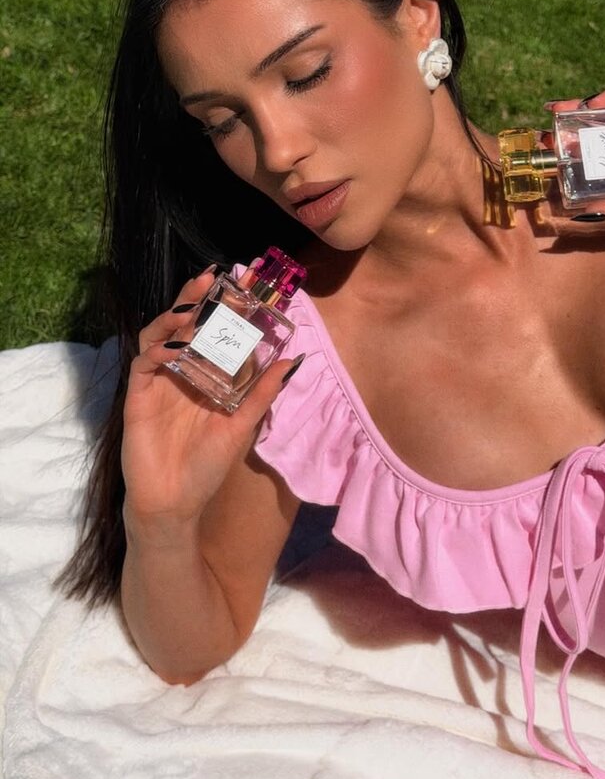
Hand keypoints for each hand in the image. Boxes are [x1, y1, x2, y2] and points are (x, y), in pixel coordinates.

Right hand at [121, 266, 299, 528]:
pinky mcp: (138, 397)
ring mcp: (160, 382)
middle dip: (201, 298)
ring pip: (162, 335)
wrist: (174, 503)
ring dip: (176, 315)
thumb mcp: (242, 424)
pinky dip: (156, 350)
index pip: (219, 332)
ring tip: (194, 298)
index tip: (249, 281)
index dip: (231, 307)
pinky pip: (143, 364)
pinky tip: (171, 346)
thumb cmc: (208, 466)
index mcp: (209, 376)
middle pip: (189, 325)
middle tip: (217, 276)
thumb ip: (262, 391)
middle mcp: (184, 372)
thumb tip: (293, 358)